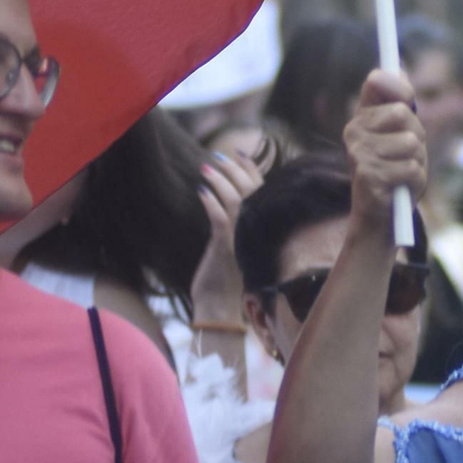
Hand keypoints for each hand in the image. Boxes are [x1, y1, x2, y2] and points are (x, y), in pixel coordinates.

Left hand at [191, 149, 267, 327]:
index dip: (252, 169)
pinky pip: (221, 220)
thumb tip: (227, 201)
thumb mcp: (234, 247)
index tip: (240, 151)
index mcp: (261, 229)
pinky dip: (212, 203)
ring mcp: (242, 240)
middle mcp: (256, 232)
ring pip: (237, 201)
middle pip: (252, 190)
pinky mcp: (226, 249)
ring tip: (205, 168)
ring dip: (221, 181)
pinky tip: (201, 192)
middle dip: (235, 168)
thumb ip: (236, 225)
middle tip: (218, 155)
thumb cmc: (224, 280)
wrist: (219, 310)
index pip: (262, 190)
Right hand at [343, 70, 427, 229]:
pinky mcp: (368, 175)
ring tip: (403, 173)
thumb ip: (400, 104)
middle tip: (407, 154)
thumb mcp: (400, 136)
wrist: (380, 218)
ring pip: (411, 142)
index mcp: (362, 118)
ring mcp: (359, 153)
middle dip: (417, 135)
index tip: (408, 98)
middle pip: (402, 113)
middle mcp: (354, 131)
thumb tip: (399, 69)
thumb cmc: (395, 173)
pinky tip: (400, 189)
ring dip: (418, 161)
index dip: (399, 86)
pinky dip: (415, 180)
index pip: (378, 82)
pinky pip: (411, 168)